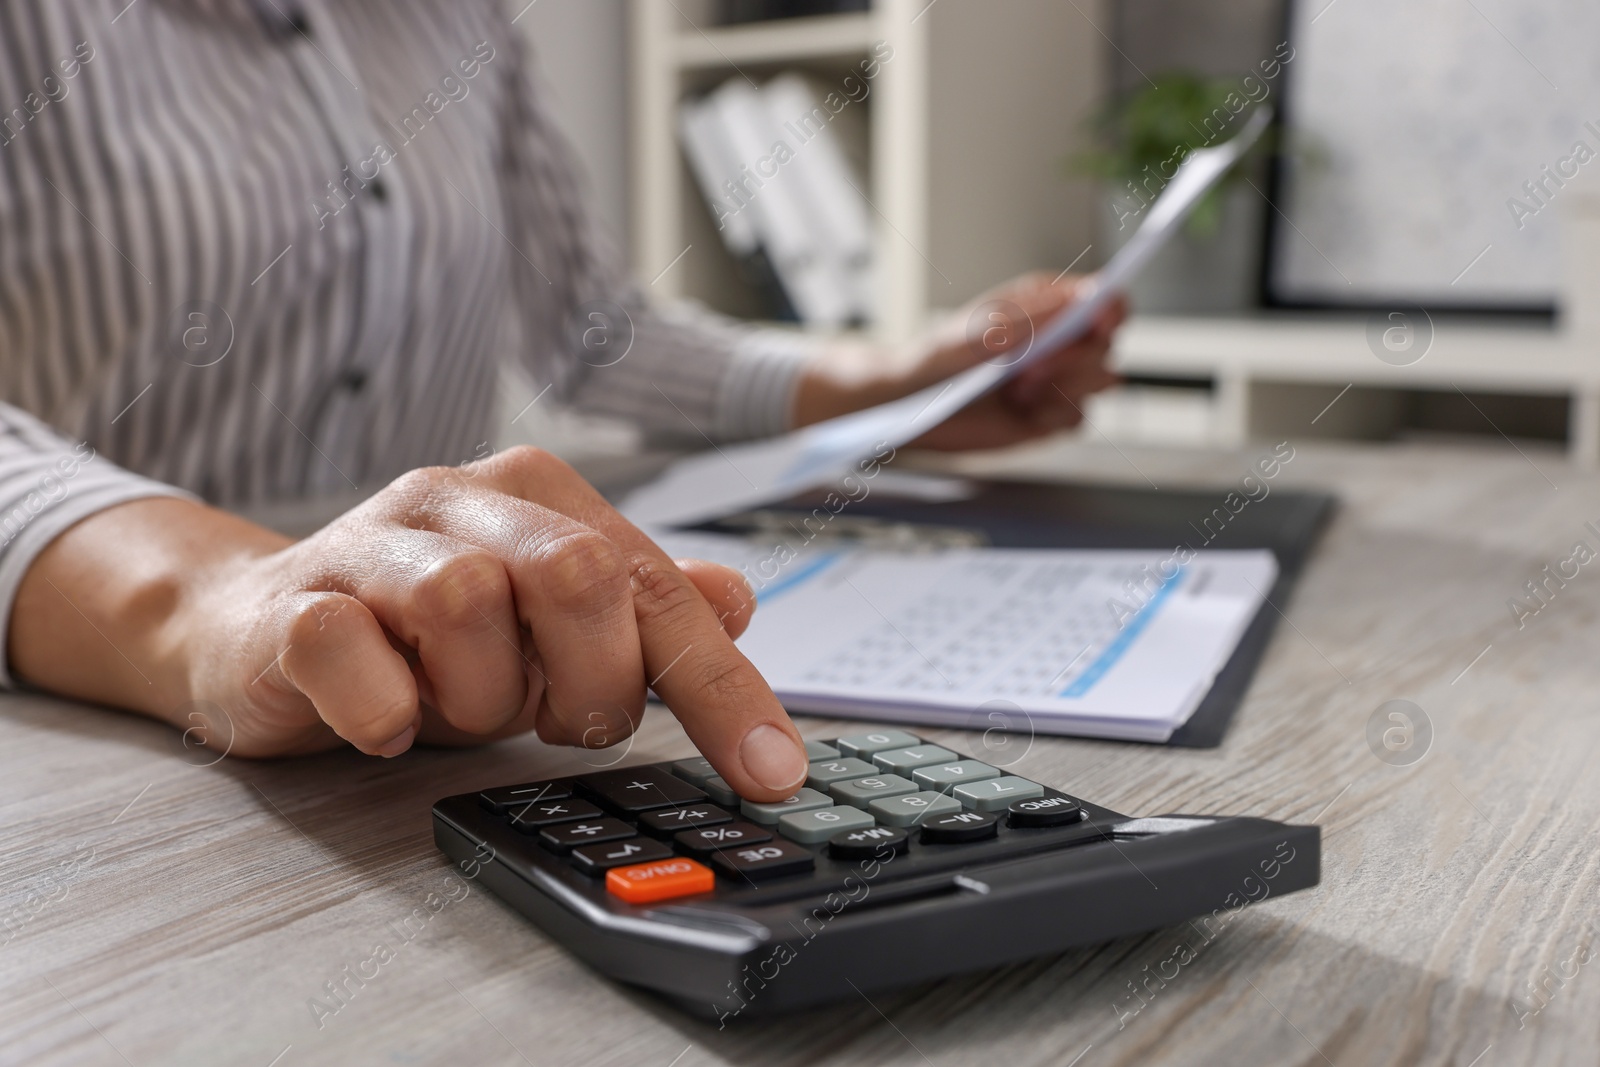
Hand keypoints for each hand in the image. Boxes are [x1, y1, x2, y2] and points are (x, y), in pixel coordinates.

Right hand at [11, 447, 811, 800]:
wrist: (256, 627)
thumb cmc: (424, 634)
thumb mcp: (550, 627)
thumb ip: (644, 612)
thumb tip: (737, 599)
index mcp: (539, 496)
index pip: (656, 586)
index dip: (721, 687)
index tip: (772, 773)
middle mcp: (461, 500)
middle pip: (577, 576)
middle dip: (587, 681)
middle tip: (550, 719)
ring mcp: (370, 543)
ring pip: (466, 607)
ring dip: (479, 697)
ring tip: (453, 706)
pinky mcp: (294, 604)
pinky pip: (351, 652)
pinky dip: (384, 708)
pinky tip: (389, 719)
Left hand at [794, 272, 1126, 449]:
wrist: (907, 407)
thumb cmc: (934, 360)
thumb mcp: (972, 334)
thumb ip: (1023, 319)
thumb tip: (1073, 302)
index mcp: (1045, 305)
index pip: (1102, 298)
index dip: (1111, 307)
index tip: (1099, 319)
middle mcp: (1058, 340)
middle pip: (1106, 343)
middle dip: (1077, 357)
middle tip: (1032, 367)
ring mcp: (1056, 380)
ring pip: (1103, 380)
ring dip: (1068, 386)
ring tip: (1021, 389)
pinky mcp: (1048, 417)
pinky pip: (1078, 418)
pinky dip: (1056, 416)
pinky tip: (1023, 412)